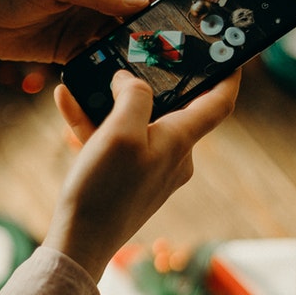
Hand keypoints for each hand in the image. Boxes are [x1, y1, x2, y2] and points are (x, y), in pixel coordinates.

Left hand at [0, 0, 181, 63]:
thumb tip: (139, 5)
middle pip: (138, 8)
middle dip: (162, 20)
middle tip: (187, 37)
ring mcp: (85, 24)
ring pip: (124, 36)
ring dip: (141, 46)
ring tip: (165, 61)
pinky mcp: (73, 50)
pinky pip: (102, 57)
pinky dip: (116, 65)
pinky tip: (130, 76)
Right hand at [44, 69, 240, 280]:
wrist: (80, 243)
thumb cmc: (104, 190)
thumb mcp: (120, 132)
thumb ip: (133, 96)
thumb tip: (131, 81)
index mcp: (180, 142)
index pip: (219, 102)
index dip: (227, 74)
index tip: (227, 51)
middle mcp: (173, 156)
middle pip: (171, 107)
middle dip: (148, 81)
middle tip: (133, 54)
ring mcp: (151, 169)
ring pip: (136, 122)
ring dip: (108, 100)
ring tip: (82, 78)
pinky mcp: (128, 180)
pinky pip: (116, 142)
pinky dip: (94, 123)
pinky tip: (67, 101)